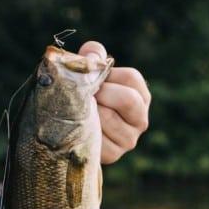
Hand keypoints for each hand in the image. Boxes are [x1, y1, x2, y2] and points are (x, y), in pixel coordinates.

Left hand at [78, 41, 150, 163]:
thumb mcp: (88, 72)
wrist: (66, 130)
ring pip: (108, 118)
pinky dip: (83, 129)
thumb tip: (91, 53)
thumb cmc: (81, 96)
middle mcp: (141, 119)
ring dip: (88, 111)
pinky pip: (97, 137)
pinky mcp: (113, 154)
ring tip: (78, 110)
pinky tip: (76, 126)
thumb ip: (92, 55)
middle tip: (84, 96)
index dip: (106, 74)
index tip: (91, 79)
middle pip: (128, 99)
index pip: (132, 78)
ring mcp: (129, 139)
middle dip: (100, 93)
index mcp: (141, 96)